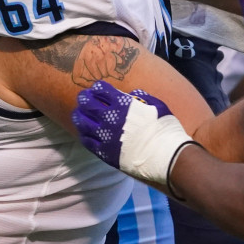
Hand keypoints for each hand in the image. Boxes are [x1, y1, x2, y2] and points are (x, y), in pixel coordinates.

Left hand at [72, 81, 195, 191]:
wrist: (166, 156)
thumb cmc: (165, 129)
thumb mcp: (158, 106)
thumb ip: (143, 97)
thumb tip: (133, 93)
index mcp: (123, 104)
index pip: (103, 90)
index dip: (98, 87)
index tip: (97, 87)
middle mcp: (110, 118)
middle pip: (88, 104)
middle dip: (84, 98)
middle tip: (82, 97)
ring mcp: (105, 136)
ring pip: (83, 123)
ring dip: (79, 116)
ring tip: (77, 114)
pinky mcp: (105, 152)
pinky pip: (88, 142)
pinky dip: (83, 135)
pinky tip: (83, 133)